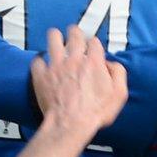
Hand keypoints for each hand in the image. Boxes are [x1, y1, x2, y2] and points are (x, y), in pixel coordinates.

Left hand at [30, 27, 125, 146]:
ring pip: (53, 39)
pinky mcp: (42, 76)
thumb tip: (110, 64)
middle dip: (75, 32)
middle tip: (74, 35)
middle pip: (74, 33)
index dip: (94, 44)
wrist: (70, 125)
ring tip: (56, 38)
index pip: (94, 41)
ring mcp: (56, 66)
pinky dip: (39, 61)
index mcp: (94, 62)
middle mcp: (74, 59)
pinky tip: (42, 64)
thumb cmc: (94, 113)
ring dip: (55, 37)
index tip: (93, 49)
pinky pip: (37, 61)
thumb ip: (119, 73)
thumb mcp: (119, 94)